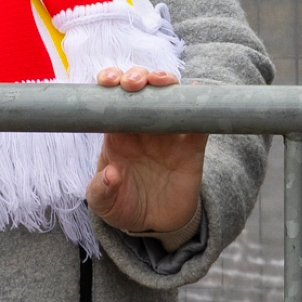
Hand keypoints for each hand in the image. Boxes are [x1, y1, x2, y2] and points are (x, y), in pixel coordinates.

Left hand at [85, 67, 206, 233]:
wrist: (156, 226)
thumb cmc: (124, 206)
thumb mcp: (105, 206)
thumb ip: (101, 191)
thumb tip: (111, 173)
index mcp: (118, 133)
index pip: (113, 100)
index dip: (111, 83)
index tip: (108, 81)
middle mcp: (143, 127)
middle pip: (142, 89)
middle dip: (137, 75)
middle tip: (133, 83)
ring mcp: (169, 134)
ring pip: (170, 96)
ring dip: (165, 81)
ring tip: (159, 81)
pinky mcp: (192, 147)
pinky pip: (198, 123)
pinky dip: (199, 106)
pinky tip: (196, 92)